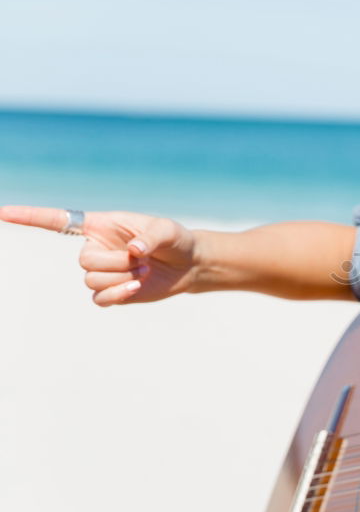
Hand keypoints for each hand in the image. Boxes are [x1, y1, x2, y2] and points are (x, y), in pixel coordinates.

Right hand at [0, 205, 198, 305]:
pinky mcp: (111, 292)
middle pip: (84, 261)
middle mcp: (95, 248)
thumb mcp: (167, 230)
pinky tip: (136, 287)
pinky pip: (99, 299)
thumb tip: (132, 251)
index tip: (1, 213)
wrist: (188, 265)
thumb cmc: (175, 239)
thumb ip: (150, 236)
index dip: (28, 217)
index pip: (56, 220)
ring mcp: (101, 271)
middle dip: (116, 263)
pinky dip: (117, 295)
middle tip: (143, 259)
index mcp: (100, 225)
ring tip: (146, 269)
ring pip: (92, 280)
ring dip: (122, 277)